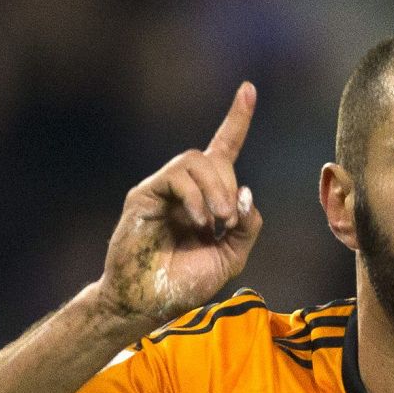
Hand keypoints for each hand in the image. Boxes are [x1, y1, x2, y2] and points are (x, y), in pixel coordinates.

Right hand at [95, 81, 264, 326]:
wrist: (149, 302)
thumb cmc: (186, 283)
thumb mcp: (231, 257)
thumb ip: (246, 226)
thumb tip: (244, 191)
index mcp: (208, 198)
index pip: (224, 149)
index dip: (237, 120)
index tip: (249, 89)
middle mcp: (185, 188)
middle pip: (215, 157)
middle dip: (229, 184)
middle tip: (228, 222)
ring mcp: (163, 189)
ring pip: (195, 160)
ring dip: (215, 190)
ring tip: (217, 223)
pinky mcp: (144, 195)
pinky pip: (176, 177)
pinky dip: (195, 197)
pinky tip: (198, 222)